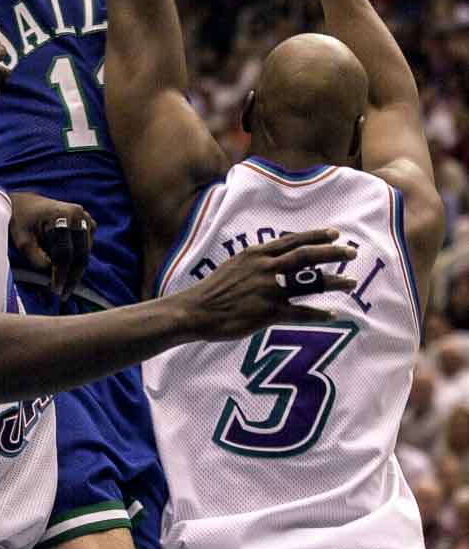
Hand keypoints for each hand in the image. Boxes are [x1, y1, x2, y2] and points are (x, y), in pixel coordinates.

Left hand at [8, 193, 95, 299]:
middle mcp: (79, 215)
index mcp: (63, 214)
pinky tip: (66, 271)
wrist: (25, 204)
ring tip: (63, 286)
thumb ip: (36, 258)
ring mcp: (86, 219)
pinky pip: (86, 248)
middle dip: (72, 276)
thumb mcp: (23, 241)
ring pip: (85, 253)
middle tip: (63, 294)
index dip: (61, 273)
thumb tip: (51, 275)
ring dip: (75, 270)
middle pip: (80, 254)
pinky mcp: (88, 225)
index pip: (65, 251)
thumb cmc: (21, 221)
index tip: (56, 290)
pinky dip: (77, 261)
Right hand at [188, 229, 357, 339]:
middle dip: (332, 253)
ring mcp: (268, 290)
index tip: (335, 234)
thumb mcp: (235, 264)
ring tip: (351, 282)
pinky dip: (319, 314)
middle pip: (306, 257)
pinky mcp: (268, 313)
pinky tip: (333, 314)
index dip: (316, 236)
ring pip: (309, 283)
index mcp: (257, 254)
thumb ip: (257, 260)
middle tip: (352, 252)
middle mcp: (266, 268)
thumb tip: (275, 257)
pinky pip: (300, 312)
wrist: (196, 310)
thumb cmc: (215, 289)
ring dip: (333, 281)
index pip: (293, 241)